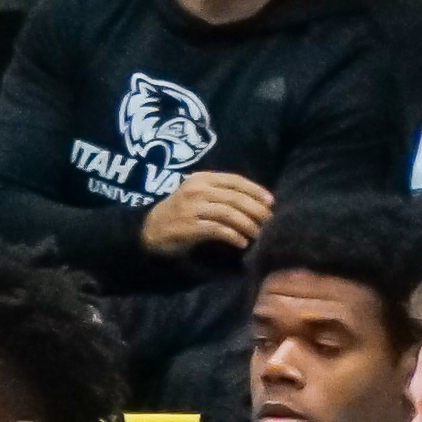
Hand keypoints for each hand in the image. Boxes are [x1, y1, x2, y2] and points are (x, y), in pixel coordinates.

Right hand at [141, 167, 268, 256]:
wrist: (150, 230)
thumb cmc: (180, 212)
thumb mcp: (197, 194)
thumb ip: (220, 193)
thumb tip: (254, 200)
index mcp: (202, 179)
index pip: (235, 180)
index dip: (255, 190)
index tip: (271, 201)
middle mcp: (197, 190)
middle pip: (235, 197)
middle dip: (256, 209)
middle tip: (268, 221)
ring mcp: (192, 208)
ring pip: (229, 213)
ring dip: (247, 224)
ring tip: (257, 234)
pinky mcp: (189, 227)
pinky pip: (218, 230)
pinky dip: (233, 236)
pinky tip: (242, 243)